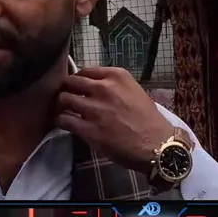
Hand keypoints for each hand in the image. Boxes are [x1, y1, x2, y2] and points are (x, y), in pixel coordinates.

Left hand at [55, 66, 175, 172]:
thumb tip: (92, 87)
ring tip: (61, 110)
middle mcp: (103, 88)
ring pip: (63, 99)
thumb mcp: (134, 92)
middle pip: (70, 82)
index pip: (85, 71)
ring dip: (59, 105)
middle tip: (64, 98)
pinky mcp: (88, 128)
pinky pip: (63, 119)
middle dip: (65, 90)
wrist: (158, 145)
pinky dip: (59, 120)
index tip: (75, 87)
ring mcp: (94, 108)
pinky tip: (61, 123)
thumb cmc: (149, 120)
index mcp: (117, 76)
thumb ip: (113, 86)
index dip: (76, 80)